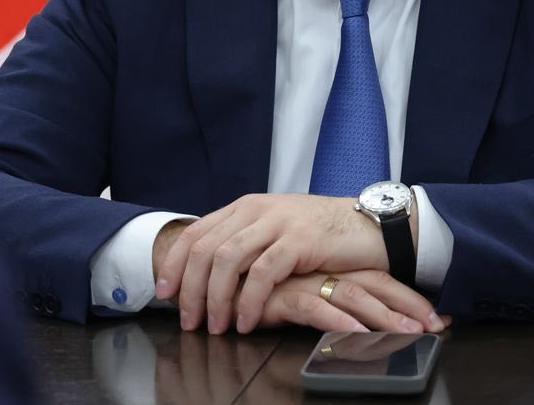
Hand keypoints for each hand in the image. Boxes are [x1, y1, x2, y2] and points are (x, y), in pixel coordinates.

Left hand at [156, 193, 388, 332]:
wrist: (368, 225)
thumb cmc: (321, 235)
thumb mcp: (275, 231)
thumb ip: (245, 243)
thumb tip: (209, 276)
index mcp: (246, 207)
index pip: (196, 233)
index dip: (175, 264)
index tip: (164, 293)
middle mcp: (257, 210)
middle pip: (206, 249)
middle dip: (190, 289)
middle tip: (188, 321)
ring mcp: (277, 222)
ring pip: (228, 260)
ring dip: (215, 298)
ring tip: (215, 327)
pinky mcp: (299, 240)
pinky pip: (263, 273)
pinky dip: (249, 300)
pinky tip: (246, 321)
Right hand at [254, 269, 445, 335]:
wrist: (221, 266)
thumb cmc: (260, 278)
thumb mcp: (299, 285)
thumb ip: (325, 295)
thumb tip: (359, 318)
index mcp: (333, 265)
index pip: (379, 277)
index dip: (408, 297)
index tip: (437, 318)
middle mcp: (325, 269)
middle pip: (375, 283)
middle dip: (408, 307)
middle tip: (436, 327)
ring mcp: (306, 279)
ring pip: (353, 295)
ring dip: (383, 317)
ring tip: (409, 335)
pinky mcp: (284, 293)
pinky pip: (315, 308)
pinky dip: (337, 323)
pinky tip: (356, 335)